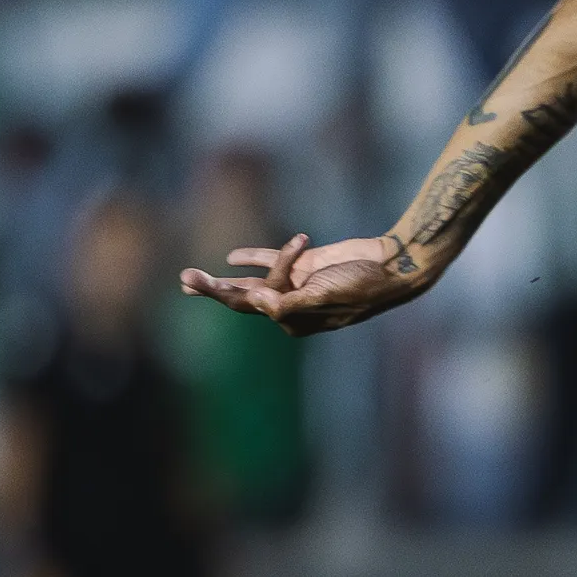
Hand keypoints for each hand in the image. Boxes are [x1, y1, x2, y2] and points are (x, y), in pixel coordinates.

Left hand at [178, 231, 437, 334]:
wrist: (393, 265)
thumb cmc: (362, 286)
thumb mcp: (325, 296)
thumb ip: (289, 302)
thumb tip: (255, 302)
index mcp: (293, 320)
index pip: (251, 305)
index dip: (222, 292)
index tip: (202, 279)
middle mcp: (292, 304)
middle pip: (245, 296)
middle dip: (213, 288)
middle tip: (184, 279)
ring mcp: (298, 284)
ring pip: (255, 281)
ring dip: (226, 277)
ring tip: (192, 278)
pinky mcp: (307, 265)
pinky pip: (274, 261)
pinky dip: (256, 258)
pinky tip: (233, 257)